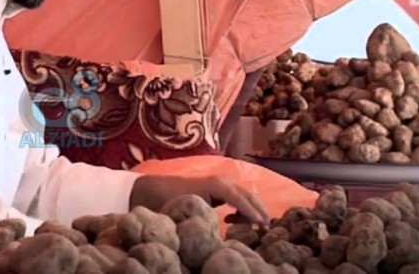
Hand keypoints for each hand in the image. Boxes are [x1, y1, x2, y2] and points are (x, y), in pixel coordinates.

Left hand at [129, 174, 269, 226]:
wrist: (150, 190)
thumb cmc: (166, 201)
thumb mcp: (185, 213)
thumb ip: (205, 223)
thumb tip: (220, 238)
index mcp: (213, 184)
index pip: (237, 196)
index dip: (250, 210)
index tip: (261, 224)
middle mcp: (219, 180)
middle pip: (246, 193)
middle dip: (258, 209)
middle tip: (268, 227)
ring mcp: (218, 183)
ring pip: (243, 194)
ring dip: (252, 208)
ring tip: (258, 226)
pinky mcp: (216, 189)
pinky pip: (236, 196)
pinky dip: (242, 206)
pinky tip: (234, 219)